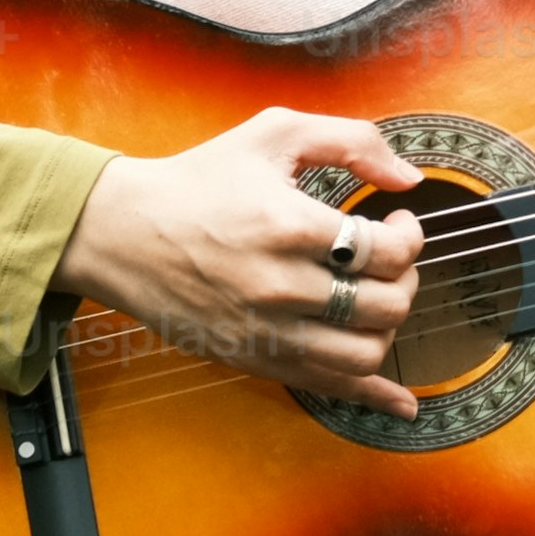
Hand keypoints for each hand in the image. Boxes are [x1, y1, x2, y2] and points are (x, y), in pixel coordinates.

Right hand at [59, 106, 428, 398]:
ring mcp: (266, 331)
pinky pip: (328, 389)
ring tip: (377, 298)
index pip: (387, 251)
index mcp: (289, 225)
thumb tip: (409, 179)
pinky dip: (373, 396)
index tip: (399, 222)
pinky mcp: (254, 359)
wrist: (124, 233)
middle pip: (385, 305)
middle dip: (406, 279)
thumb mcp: (274, 133)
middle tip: (391, 259)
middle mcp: (280, 286)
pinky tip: (402, 402)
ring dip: (388, 327)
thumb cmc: (200, 180)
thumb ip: (351, 141)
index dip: (410, 236)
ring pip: (365, 354)